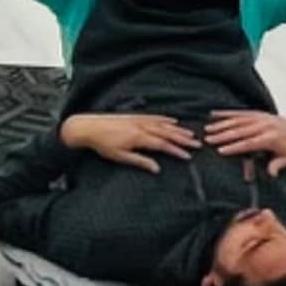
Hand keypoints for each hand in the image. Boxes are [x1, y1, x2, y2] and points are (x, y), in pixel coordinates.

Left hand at [63, 109, 195, 164]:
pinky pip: (154, 117)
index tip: (188, 156)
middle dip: (183, 139)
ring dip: (178, 129)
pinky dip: (165, 119)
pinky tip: (173, 120)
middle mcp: (142, 127)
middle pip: (167, 133)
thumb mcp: (120, 157)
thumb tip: (157, 169)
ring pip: (163, 124)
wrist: (88, 127)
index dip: (177, 151)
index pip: (163, 145)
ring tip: (190, 134)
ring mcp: (139, 120)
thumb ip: (140, 162)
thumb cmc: (103, 145)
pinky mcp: (134, 116)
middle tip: (197, 144)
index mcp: (139, 138)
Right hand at [204, 109, 285, 170]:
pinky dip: (226, 113)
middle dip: (222, 135)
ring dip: (221, 124)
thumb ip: (276, 165)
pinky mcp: (258, 113)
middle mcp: (264, 126)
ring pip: (238, 121)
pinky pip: (240, 113)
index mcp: (270, 138)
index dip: (234, 147)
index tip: (220, 150)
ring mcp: (260, 118)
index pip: (248, 143)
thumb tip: (271, 175)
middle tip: (207, 139)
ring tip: (207, 129)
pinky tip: (214, 114)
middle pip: (240, 131)